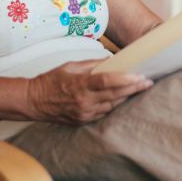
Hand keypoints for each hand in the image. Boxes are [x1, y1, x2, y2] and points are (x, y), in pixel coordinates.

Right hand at [26, 59, 152, 124]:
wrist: (33, 101)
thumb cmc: (50, 80)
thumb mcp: (70, 66)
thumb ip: (92, 64)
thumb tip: (111, 60)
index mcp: (80, 85)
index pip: (108, 81)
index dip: (126, 79)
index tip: (140, 76)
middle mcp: (84, 101)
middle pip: (115, 95)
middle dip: (134, 88)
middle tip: (148, 82)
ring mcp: (83, 113)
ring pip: (112, 105)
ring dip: (126, 97)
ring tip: (139, 89)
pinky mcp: (82, 121)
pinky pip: (103, 113)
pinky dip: (113, 105)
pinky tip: (121, 99)